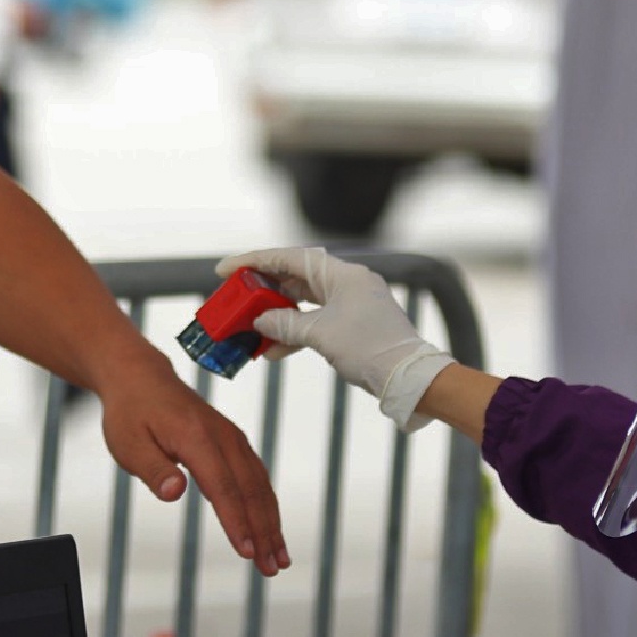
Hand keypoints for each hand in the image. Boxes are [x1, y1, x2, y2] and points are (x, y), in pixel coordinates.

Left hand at [94, 353, 288, 574]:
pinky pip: (256, 476)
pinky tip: (271, 527)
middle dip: (264, 531)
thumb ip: (153, 469)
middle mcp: (222, 437)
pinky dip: (266, 504)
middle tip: (273, 568)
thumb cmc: (131, 413)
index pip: (223, 488)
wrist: (141, 378)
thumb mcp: (129, 443)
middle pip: (250, 490)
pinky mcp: (233, 442)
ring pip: (259, 485)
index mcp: (196, 438)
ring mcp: (231, 438)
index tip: (249, 552)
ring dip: (271, 522)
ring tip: (279, 557)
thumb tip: (174, 492)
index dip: (237, 522)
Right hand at [214, 247, 451, 430]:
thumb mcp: (320, 335)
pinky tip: (272, 351)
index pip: (290, 258)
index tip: (226, 269)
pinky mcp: (352, 326)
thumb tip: (260, 322)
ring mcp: (351, 305)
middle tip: (235, 299)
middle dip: (263, 291)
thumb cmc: (370, 349)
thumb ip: (285, 324)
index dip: (255, 261)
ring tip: (249, 328)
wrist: (410, 379)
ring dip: (276, 316)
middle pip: (295, 279)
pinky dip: (294, 333)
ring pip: (303, 303)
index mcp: (343, 275)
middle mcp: (347, 283)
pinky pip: (315, 322)